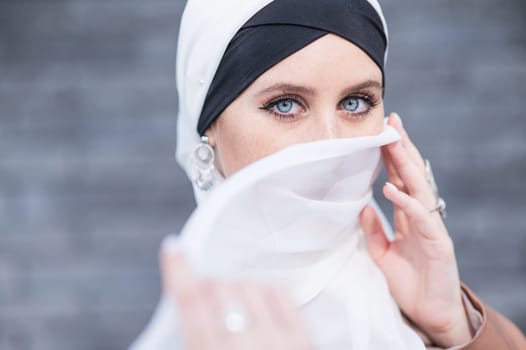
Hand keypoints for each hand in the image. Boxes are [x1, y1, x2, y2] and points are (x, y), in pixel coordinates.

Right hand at [160, 237, 312, 349]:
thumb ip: (195, 337)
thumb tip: (188, 313)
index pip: (189, 303)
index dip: (178, 270)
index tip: (174, 248)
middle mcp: (244, 346)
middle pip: (218, 288)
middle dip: (208, 286)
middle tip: (209, 299)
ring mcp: (277, 341)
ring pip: (249, 285)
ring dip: (236, 288)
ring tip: (236, 306)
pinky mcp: (304, 340)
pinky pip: (280, 292)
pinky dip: (266, 291)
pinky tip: (261, 305)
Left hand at [360, 113, 472, 346]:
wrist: (431, 314)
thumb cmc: (410, 283)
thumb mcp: (383, 255)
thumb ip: (373, 231)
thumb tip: (362, 206)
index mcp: (409, 216)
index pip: (399, 179)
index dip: (391, 156)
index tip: (380, 132)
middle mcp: (422, 216)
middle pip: (411, 176)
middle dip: (401, 148)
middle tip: (392, 121)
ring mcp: (432, 227)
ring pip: (419, 188)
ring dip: (405, 164)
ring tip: (393, 141)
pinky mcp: (438, 243)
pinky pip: (421, 217)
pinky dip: (407, 201)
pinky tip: (392, 186)